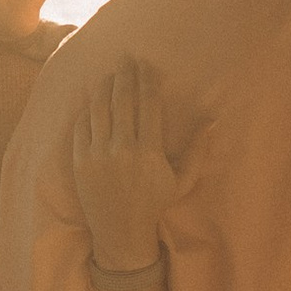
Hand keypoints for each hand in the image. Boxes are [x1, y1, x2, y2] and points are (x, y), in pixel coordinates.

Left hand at [71, 58, 182, 273]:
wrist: (120, 232)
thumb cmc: (154, 204)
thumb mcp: (182, 181)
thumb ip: (197, 151)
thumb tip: (211, 120)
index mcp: (149, 151)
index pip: (148, 105)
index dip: (147, 81)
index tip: (147, 66)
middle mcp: (122, 149)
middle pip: (122, 100)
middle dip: (125, 75)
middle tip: (126, 58)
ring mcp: (98, 155)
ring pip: (99, 109)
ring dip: (104, 86)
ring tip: (108, 74)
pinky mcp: (80, 161)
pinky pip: (81, 127)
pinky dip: (86, 110)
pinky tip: (92, 100)